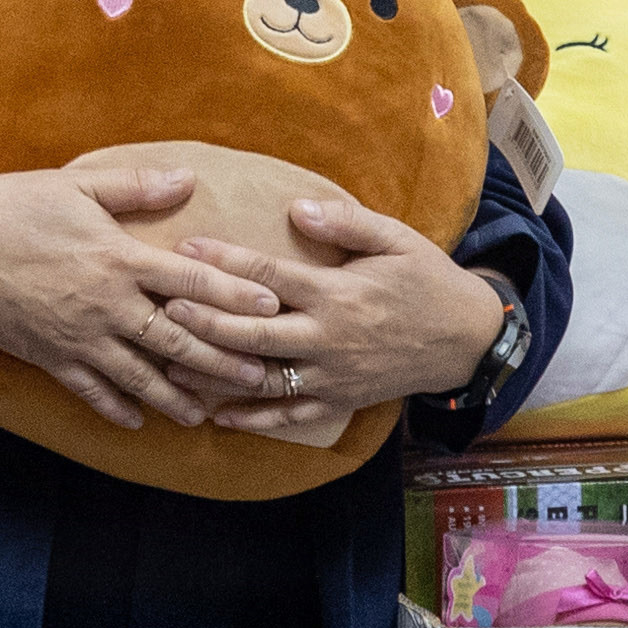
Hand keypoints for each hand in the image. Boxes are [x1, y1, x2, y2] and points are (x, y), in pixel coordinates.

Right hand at [0, 156, 286, 428]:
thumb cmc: (14, 208)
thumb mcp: (77, 186)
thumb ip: (136, 187)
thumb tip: (188, 178)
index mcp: (119, 259)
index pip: (191, 281)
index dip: (235, 293)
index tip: (272, 306)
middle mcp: (108, 305)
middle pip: (177, 340)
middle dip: (221, 361)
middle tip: (259, 376)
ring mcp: (80, 337)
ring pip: (139, 375)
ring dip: (175, 397)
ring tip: (205, 415)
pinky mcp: (51, 357)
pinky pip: (91, 390)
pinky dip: (115, 408)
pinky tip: (137, 423)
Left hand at [183, 188, 510, 439]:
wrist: (466, 340)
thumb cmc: (427, 281)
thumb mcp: (397, 239)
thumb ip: (346, 223)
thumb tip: (295, 210)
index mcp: (339, 293)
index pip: (269, 277)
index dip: (224, 263)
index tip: (186, 248)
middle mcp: (328, 337)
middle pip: (253, 332)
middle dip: (204, 321)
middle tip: (161, 307)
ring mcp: (331, 375)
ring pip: (261, 378)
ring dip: (213, 373)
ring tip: (169, 364)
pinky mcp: (338, 401)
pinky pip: (288, 415)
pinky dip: (251, 418)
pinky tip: (215, 414)